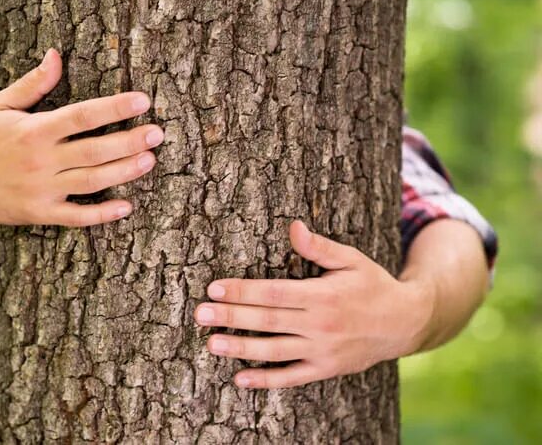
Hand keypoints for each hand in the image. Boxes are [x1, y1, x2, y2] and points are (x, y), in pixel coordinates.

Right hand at [0, 48, 163, 226]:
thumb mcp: (0, 105)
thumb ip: (33, 83)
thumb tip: (57, 55)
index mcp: (34, 130)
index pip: (83, 116)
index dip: (115, 108)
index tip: (143, 101)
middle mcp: (41, 161)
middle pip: (95, 150)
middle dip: (129, 141)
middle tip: (158, 133)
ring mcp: (42, 190)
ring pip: (92, 181)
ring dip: (124, 171)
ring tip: (150, 160)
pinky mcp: (40, 213)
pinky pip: (76, 216)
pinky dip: (102, 214)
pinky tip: (126, 206)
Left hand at [193, 220, 433, 388]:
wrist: (406, 322)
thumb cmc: (372, 284)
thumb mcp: (351, 260)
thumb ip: (319, 247)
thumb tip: (293, 226)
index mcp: (323, 295)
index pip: (274, 293)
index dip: (243, 291)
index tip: (215, 288)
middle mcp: (321, 325)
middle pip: (268, 321)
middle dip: (232, 317)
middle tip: (200, 314)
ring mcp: (323, 350)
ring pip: (275, 351)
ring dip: (241, 349)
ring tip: (212, 344)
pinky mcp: (326, 368)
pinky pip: (292, 378)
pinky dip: (267, 380)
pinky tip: (241, 379)